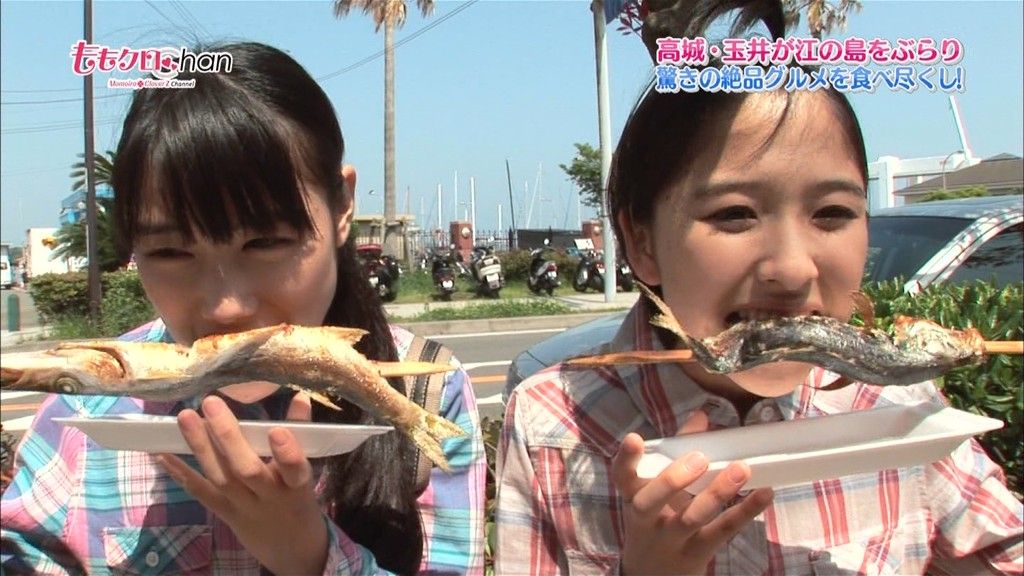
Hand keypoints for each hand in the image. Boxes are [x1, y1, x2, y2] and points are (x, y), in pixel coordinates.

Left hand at [158, 393, 328, 574]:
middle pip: (248, 470)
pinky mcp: (224, 513)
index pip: (295, 471)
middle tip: (211, 403)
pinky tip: (161, 452)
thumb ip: (302, 434)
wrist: (291, 548)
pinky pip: (201, 492)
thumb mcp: (307, 471)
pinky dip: (180, 472)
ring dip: (200, 446)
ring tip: (185, 417)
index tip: (276, 431)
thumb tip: (300, 396)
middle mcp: (269, 498)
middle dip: (228, 437)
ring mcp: (243, 507)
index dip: (286, 454)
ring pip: (221, 477)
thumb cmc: (298, 498)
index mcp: (297, 486)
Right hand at [612, 412, 773, 575]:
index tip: (635, 439)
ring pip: (691, 519)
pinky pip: (722, 532)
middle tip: (699, 458)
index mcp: (633, 497)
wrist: (653, 574)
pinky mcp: (698, 553)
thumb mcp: (657, 489)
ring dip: (717, 493)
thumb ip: (677, 451)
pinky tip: (764, 493)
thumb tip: (702, 416)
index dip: (626, 459)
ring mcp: (672, 539)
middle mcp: (647, 520)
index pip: (622, 477)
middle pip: (650, 502)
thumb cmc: (656, 517)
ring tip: (741, 469)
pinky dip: (745, 512)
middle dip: (672, 480)